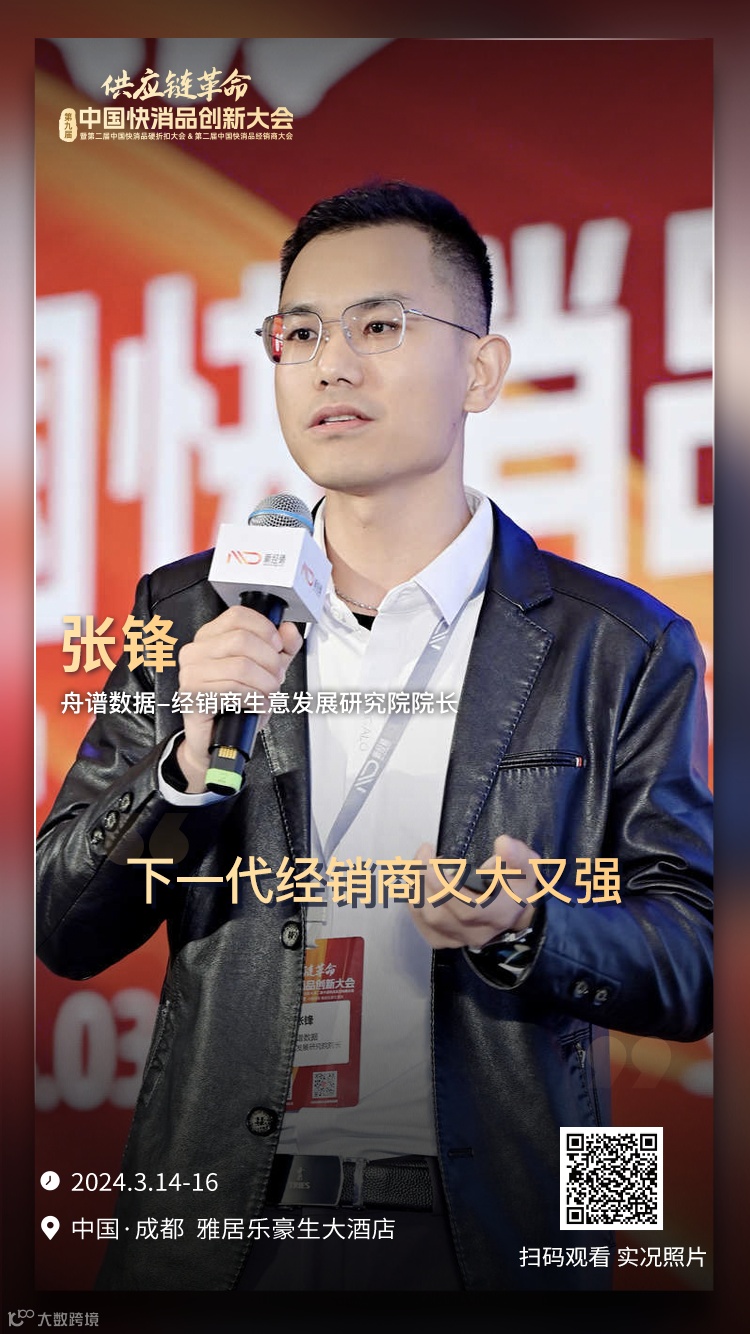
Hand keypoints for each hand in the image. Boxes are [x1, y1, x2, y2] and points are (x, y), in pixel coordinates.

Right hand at [175, 604, 302, 790]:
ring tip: (268, 694)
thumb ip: (282, 649)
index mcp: (210, 637)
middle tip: (276, 678)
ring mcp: (191, 673)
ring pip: (241, 666)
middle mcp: (196, 651)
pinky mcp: (192, 696)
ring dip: (265, 684)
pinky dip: (254, 699)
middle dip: (270, 662)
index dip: (265, 630)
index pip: (238, 616)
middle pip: (243, 640)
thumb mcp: (265, 671)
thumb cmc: (235, 705)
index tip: (277, 647)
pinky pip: (232, 689)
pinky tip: (258, 705)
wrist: (214, 740)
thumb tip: (290, 630)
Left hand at [409, 834, 540, 949]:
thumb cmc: (516, 886)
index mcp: (499, 914)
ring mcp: (459, 938)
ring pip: (428, 919)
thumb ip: (518, 856)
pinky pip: (422, 924)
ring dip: (418, 887)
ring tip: (420, 862)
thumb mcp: (526, 868)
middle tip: (424, 853)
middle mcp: (477, 932)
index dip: (447, 886)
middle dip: (426, 880)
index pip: (469, 909)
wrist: (512, 912)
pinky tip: (416, 881)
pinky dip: (414, 900)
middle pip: (441, 914)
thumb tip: (503, 843)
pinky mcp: (444, 939)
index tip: (435, 858)